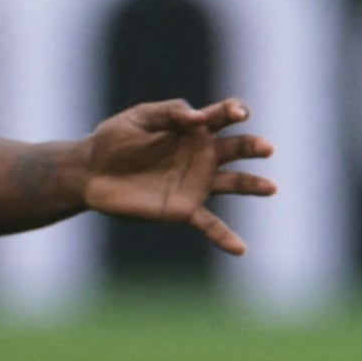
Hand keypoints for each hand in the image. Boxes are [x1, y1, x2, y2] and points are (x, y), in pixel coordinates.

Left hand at [79, 97, 274, 254]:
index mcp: (192, 129)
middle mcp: (200, 155)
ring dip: (253, 184)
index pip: (222, 116)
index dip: (234, 111)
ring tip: (270, 187)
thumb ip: (169, 113)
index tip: (237, 114)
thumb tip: (198, 117)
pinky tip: (241, 249)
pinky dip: (225, 237)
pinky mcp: (183, 209)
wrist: (91, 172)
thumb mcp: (138, 118)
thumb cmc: (114, 139)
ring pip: (233, 183)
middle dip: (252, 146)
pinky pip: (209, 224)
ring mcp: (195, 183)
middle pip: (236, 148)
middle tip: (266, 148)